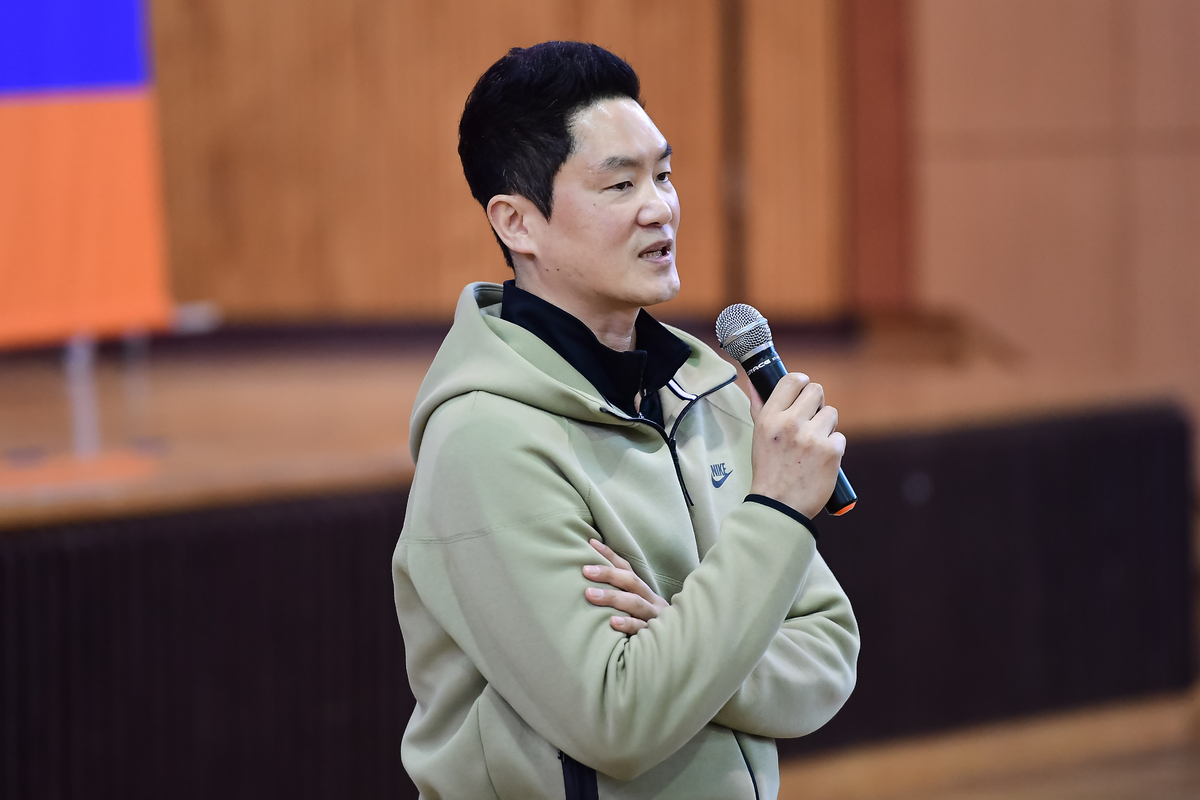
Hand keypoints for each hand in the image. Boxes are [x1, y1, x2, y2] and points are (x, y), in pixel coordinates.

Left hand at [582, 538, 667, 635]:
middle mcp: (651, 601)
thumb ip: (621, 596)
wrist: (679, 649)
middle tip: (585, 570)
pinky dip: (628, 624)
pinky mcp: (654, 637)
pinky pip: (641, 629)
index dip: (610, 555)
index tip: (591, 543)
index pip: (627, 569)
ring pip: (635, 603)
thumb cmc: (649, 628)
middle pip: (631, 582)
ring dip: (612, 597)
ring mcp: (654, 618)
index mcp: (645, 593)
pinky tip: (613, 622)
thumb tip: (592, 579)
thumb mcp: (638, 610)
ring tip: (590, 594)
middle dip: (608, 574)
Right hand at [747, 373, 845, 519]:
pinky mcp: (831, 451)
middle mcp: (790, 423)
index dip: (801, 382)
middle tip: (811, 419)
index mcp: (770, 418)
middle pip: (816, 391)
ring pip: (831, 413)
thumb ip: (759, 406)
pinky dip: (832, 448)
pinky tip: (820, 460)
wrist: (779, 506)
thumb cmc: (768, 470)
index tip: (803, 391)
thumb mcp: (758, 436)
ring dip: (826, 426)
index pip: (792, 380)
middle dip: (817, 403)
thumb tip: (755, 382)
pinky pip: (840, 437)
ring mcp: (812, 437)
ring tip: (814, 444)